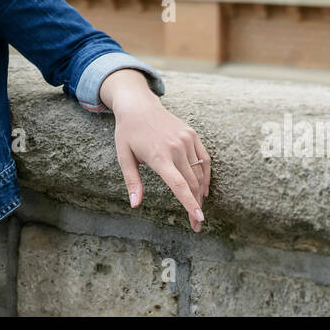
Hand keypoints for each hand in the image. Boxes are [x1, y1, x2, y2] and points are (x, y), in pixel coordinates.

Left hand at [107, 81, 209, 232]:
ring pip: (199, 173)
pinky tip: (203, 188)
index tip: (198, 219)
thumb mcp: (123, 156)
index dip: (189, 204)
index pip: (179, 184)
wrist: (139, 105)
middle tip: (195, 225)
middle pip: (191, 183)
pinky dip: (205, 175)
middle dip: (195, 206)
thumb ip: (132, 181)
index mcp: (159, 155)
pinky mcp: (192, 134)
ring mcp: (186, 139)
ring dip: (200, 193)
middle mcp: (176, 147)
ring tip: (199, 210)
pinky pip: (204, 159)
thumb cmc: (128, 132)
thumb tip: (135, 204)